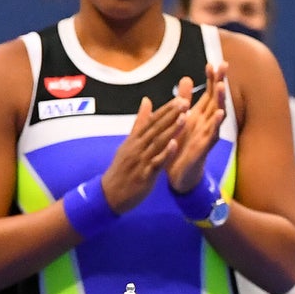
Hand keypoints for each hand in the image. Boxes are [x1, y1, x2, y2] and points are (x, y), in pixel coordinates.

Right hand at [102, 94, 187, 212]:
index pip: (151, 121)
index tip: (180, 99)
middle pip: (155, 128)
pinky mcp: (144, 175)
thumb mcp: (128, 143)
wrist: (110, 193)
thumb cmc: (121, 169)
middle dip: (171, 115)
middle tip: (185, 102)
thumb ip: (139, 123)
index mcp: (134, 139)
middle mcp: (137, 147)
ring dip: (171, 130)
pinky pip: (155, 163)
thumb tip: (146, 101)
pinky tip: (174, 144)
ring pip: (157, 143)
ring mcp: (140, 160)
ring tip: (184, 118)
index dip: (166, 110)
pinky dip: (164, 153)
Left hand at [167, 63, 226, 192]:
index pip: (208, 93)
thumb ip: (185, 99)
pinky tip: (220, 115)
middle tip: (224, 65)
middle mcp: (207, 123)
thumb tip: (187, 78)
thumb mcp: (182, 119)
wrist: (179, 172)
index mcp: (200, 115)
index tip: (212, 63)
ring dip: (221, 100)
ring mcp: (207, 135)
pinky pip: (212, 135)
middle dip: (220, 82)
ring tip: (222, 86)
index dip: (211, 78)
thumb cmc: (183, 144)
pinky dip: (216, 125)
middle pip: (216, 99)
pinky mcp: (204, 147)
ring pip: (217, 115)